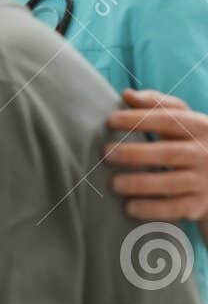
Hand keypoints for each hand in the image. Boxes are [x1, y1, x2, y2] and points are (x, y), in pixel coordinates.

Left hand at [107, 88, 207, 223]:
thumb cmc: (192, 145)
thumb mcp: (183, 123)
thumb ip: (157, 106)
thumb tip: (127, 94)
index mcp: (202, 127)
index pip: (170, 119)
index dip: (139, 119)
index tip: (110, 121)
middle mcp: (207, 152)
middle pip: (169, 153)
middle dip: (135, 153)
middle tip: (106, 153)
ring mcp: (206, 180)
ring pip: (171, 182)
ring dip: (140, 183)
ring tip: (114, 183)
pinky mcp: (199, 205)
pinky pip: (174, 208)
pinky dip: (151, 208)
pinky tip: (129, 207)